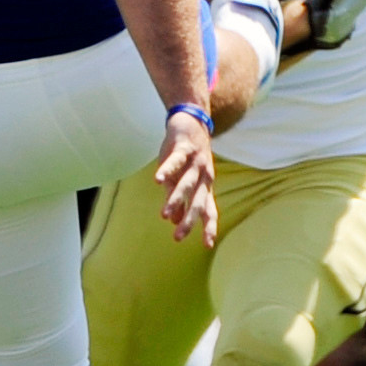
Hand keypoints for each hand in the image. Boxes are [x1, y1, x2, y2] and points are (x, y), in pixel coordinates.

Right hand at [154, 110, 216, 246]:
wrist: (192, 119)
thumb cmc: (187, 155)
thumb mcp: (183, 178)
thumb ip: (180, 200)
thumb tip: (175, 222)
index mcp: (205, 185)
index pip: (209, 209)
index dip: (209, 226)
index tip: (207, 245)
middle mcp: (204, 175)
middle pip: (198, 201)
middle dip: (190, 220)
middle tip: (178, 237)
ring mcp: (195, 161)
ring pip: (186, 184)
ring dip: (175, 199)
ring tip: (164, 215)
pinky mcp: (184, 148)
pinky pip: (175, 161)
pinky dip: (166, 171)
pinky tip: (157, 181)